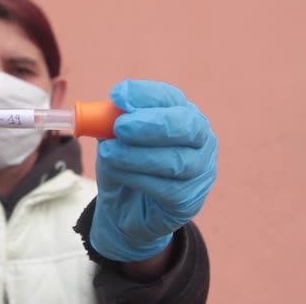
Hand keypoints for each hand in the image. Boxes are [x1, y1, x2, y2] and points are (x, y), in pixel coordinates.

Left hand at [91, 80, 217, 260]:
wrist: (124, 209)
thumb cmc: (123, 164)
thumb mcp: (112, 139)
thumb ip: (110, 123)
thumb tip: (103, 112)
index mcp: (181, 114)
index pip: (170, 97)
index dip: (144, 95)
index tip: (117, 96)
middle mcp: (200, 140)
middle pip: (187, 126)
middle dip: (151, 124)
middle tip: (120, 127)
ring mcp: (201, 171)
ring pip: (176, 161)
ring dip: (137, 155)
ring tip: (108, 153)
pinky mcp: (190, 201)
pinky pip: (168, 189)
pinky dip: (138, 179)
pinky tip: (119, 174)